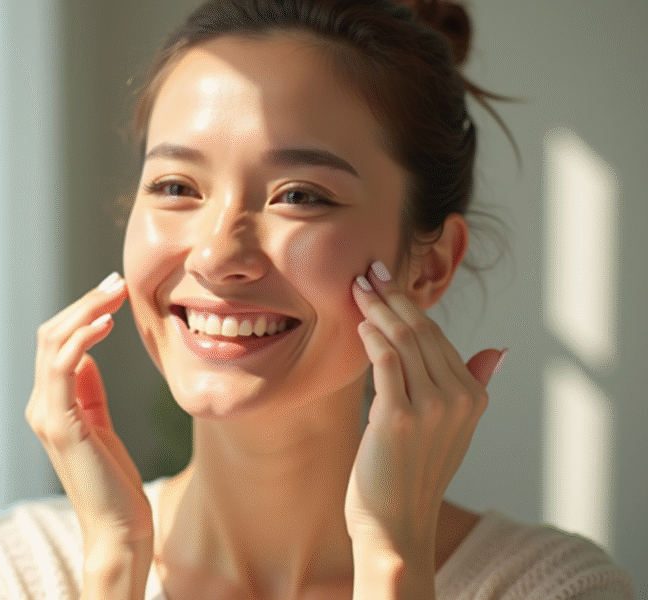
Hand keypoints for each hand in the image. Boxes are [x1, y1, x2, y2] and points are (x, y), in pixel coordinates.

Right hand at [25, 273, 152, 598]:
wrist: (118, 528)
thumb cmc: (113, 480)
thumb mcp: (99, 423)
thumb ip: (89, 390)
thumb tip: (86, 351)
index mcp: (48, 405)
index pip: (54, 343)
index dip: (81, 312)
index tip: (112, 292)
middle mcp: (39, 407)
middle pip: (50, 336)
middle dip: (84, 303)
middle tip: (116, 282)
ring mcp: (45, 416)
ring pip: (53, 344)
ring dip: (85, 311)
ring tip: (114, 293)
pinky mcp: (60, 426)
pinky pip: (63, 368)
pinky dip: (82, 338)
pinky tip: (105, 323)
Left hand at [345, 262, 504, 578]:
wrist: (395, 522)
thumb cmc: (414, 472)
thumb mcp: (454, 429)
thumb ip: (474, 385)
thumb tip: (498, 351)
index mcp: (473, 396)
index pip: (438, 336)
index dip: (410, 304)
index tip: (386, 279)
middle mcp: (458, 398)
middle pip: (421, 332)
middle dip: (392, 297)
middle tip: (367, 271)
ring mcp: (430, 407)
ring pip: (403, 341)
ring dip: (378, 310)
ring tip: (357, 290)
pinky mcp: (398, 417)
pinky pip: (386, 362)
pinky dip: (373, 338)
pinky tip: (360, 325)